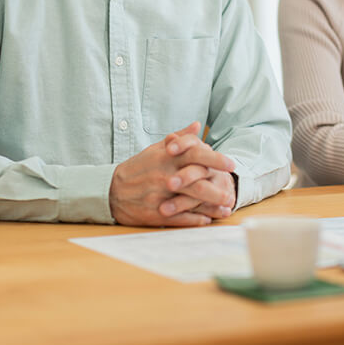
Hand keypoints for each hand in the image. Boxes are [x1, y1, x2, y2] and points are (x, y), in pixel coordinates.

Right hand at [109, 122, 235, 226]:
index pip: (195, 154)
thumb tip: (198, 125)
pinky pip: (180, 218)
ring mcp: (160, 195)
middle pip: (196, 180)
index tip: (231, 164)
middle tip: (232, 193)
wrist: (110, 190)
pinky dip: (196, 219)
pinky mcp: (156, 213)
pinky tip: (208, 219)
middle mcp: (165, 175)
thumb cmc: (139, 168)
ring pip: (190, 200)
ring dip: (211, 206)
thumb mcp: (157, 149)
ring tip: (227, 209)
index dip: (215, 158)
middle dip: (217, 188)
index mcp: (166, 158)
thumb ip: (180, 138)